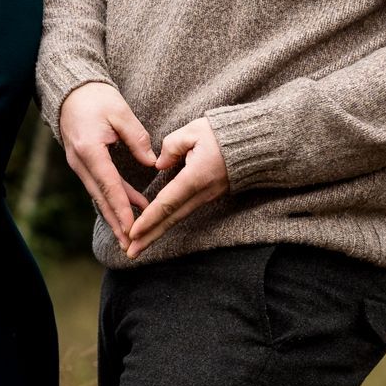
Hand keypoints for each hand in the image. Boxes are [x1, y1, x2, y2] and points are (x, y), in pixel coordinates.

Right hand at [58, 82, 157, 252]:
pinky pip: (98, 186)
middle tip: (130, 244)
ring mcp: (78, 164)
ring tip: (130, 235)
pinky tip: (126, 211)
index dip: (122, 208)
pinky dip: (112, 200)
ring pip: (99, 195)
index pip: (109, 185)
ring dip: (114, 215)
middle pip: (101, 197)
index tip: (132, 227)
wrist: (71, 91)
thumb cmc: (96, 97)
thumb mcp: (120, 112)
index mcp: (89, 149)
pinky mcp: (82, 163)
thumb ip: (137, 138)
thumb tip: (152, 163)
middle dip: (116, 222)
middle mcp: (80, 161)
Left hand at [126, 118, 228, 258]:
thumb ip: (171, 146)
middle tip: (130, 253)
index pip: (167, 202)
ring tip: (138, 247)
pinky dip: (168, 223)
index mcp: (196, 177)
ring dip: (157, 233)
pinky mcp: (208, 196)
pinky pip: (184, 212)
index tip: (133, 233)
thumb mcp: (193, 131)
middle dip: (150, 237)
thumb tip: (159, 165)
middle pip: (171, 219)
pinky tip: (156, 229)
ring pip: (178, 218)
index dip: (149, 219)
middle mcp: (202, 193)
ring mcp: (207, 197)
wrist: (255, 144)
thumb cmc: (223, 134)